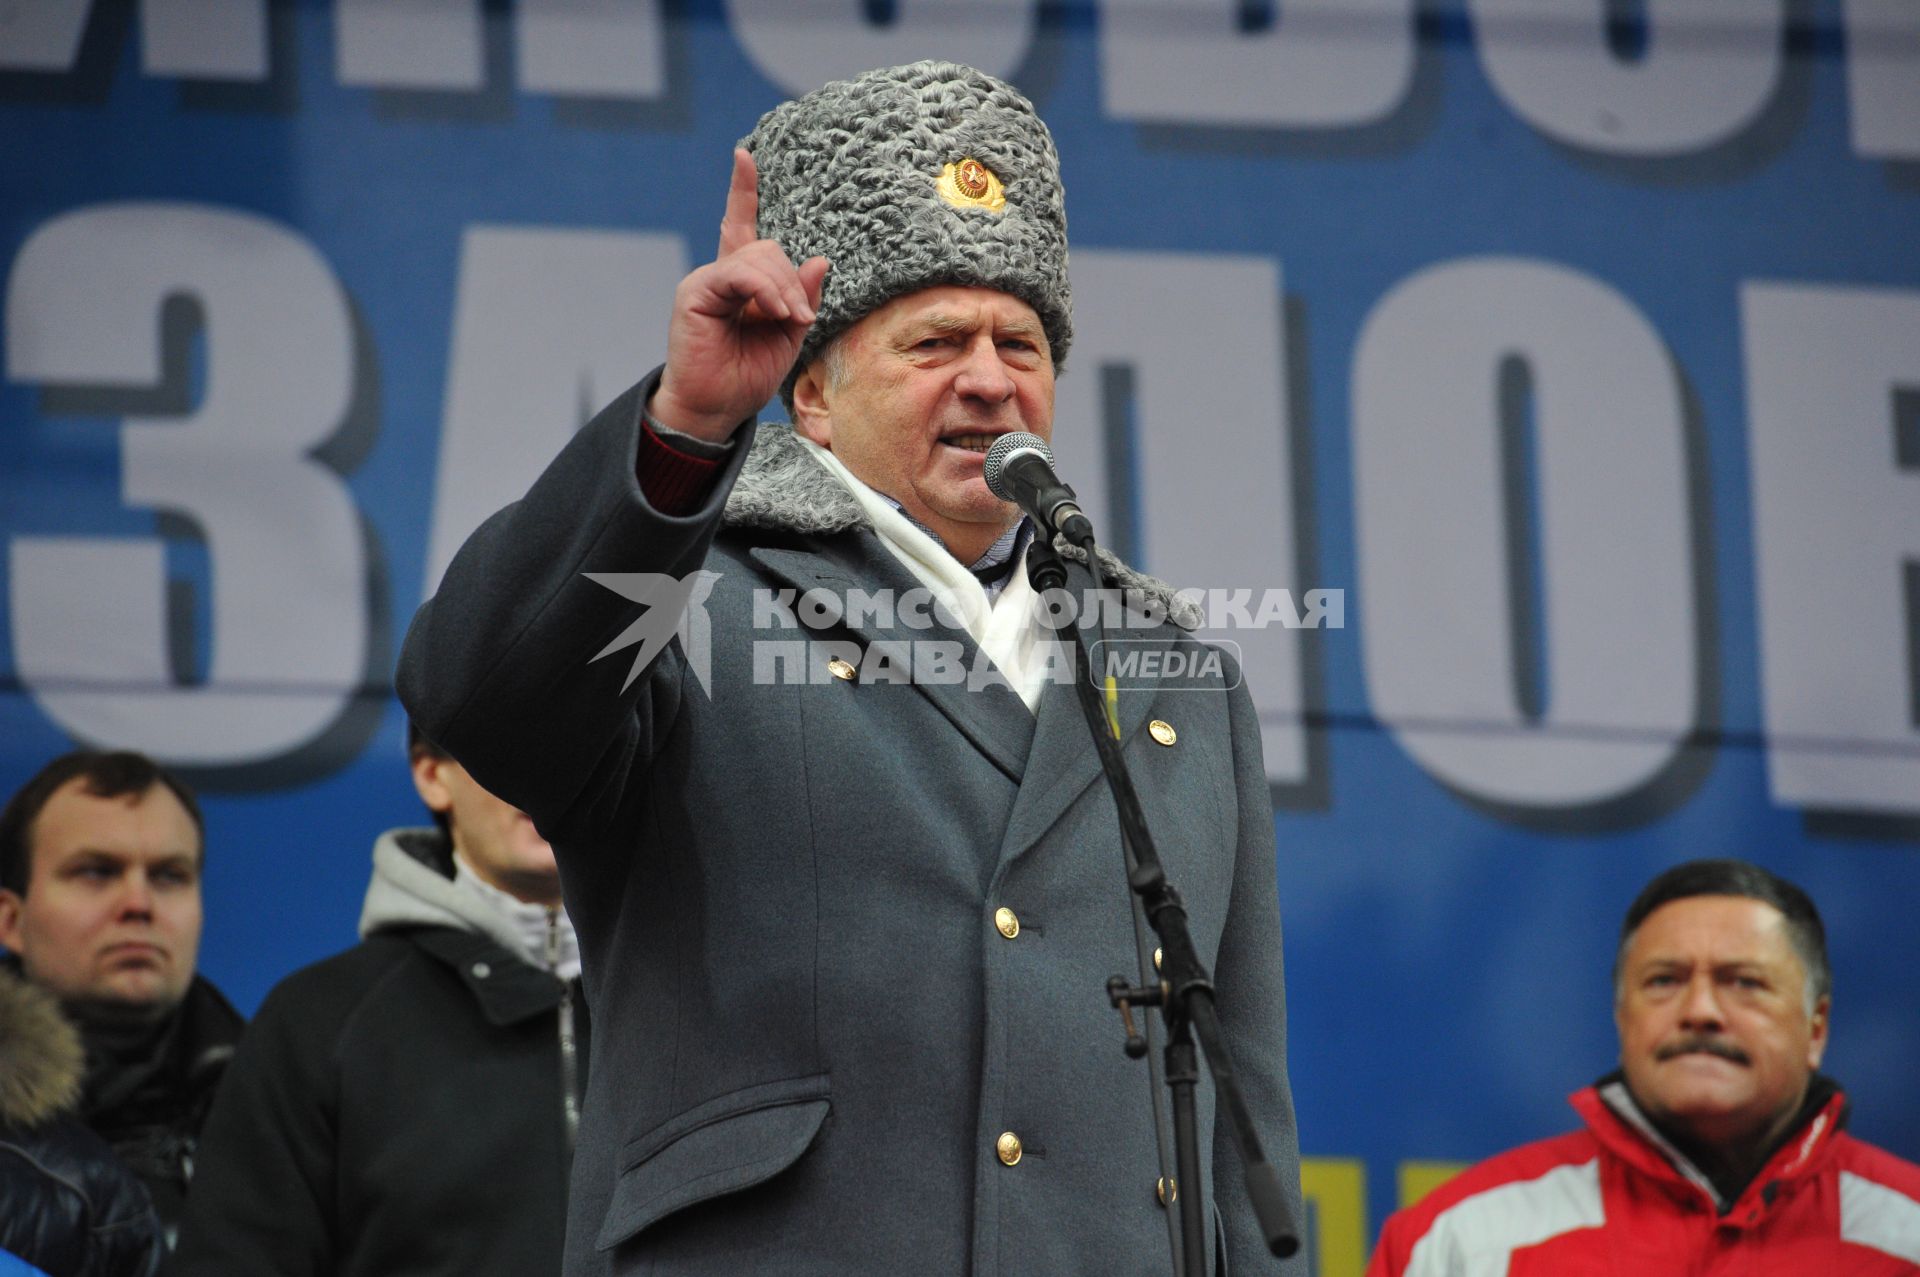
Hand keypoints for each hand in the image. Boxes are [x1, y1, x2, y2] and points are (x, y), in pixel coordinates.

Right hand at [652, 148, 830, 441]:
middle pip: (767, 248)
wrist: (716, 408)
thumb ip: (801, 299)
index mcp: (740, 282)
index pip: (740, 225)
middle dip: (792, 282)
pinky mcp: (695, 293)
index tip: (743, 156)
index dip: (742, 191)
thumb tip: (818, 260)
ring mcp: (705, 281)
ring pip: (757, 257)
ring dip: (784, 289)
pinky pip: (738, 274)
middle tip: (800, 318)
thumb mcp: (788, 337)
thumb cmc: (747, 376)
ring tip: (788, 321)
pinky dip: (765, 291)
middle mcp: (721, 275)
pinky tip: (774, 314)